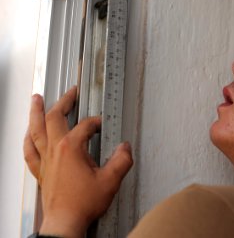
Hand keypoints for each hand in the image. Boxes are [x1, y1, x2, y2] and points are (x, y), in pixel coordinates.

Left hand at [23, 86, 133, 236]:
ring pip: (36, 129)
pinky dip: (28, 138)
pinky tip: (28, 133)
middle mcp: (55, 150)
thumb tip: (124, 148)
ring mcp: (45, 160)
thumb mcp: (111, 180)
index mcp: (71, 148)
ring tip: (36, 99)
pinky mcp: (41, 170)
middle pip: (54, 117)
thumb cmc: (82, 203)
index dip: (97, 122)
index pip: (85, 126)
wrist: (65, 222)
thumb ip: (121, 160)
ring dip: (36, 112)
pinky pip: (29, 150)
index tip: (104, 124)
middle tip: (70, 92)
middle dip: (64, 101)